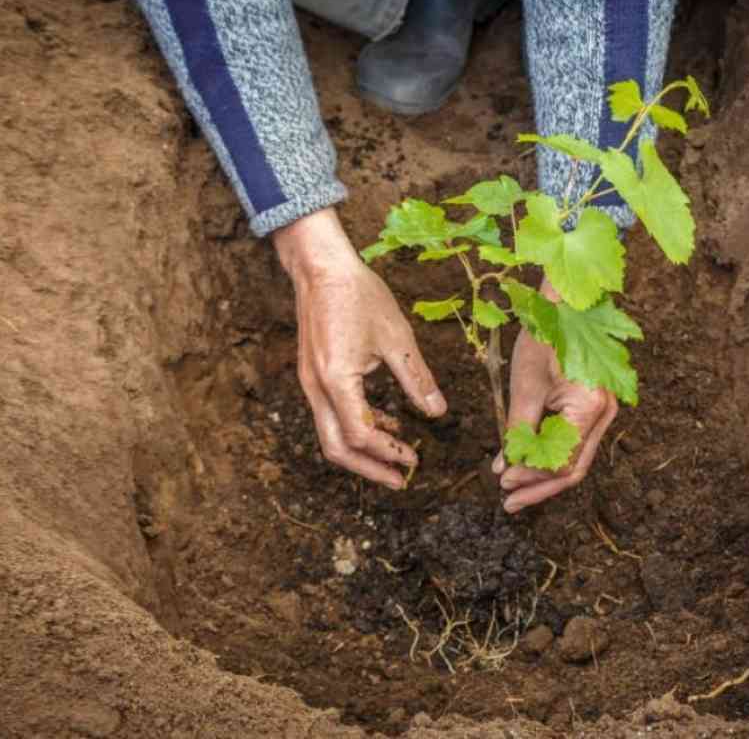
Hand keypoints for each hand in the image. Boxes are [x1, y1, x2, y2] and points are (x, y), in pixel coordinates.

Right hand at [272, 207, 446, 488]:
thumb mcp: (397, 337)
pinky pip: (331, 414)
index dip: (389, 452)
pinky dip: (356, 427)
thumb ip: (417, 379)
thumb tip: (439, 413)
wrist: (321, 267)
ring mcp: (310, 383)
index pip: (361, 434)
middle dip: (369, 469)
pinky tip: (386, 423)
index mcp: (337, 380)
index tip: (415, 460)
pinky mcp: (313, 376)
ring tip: (396, 458)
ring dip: (363, 452)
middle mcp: (317, 388)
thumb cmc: (358, 295)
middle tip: (400, 481)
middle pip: (337, 448)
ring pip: (330, 434)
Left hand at [492, 281, 617, 512]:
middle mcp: (606, 414)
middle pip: (574, 469)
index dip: (531, 478)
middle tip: (509, 503)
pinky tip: (528, 463)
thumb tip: (505, 469)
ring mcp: (604, 411)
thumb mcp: (525, 386)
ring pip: (576, 459)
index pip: (562, 463)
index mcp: (591, 408)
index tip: (503, 483)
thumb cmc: (545, 336)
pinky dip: (551, 455)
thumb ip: (517, 431)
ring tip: (514, 489)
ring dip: (544, 476)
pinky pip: (575, 442)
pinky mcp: (595, 407)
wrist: (566, 303)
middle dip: (539, 487)